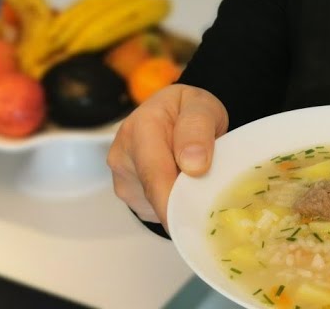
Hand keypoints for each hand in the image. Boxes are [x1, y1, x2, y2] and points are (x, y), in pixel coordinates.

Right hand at [107, 84, 228, 228]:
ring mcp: (122, 174)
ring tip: (198, 186)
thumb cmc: (188, 110)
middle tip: (207, 216)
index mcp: (142, 126)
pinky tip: (182, 188)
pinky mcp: (127, 191)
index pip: (156, 173)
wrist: (171, 112)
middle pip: (153, 193)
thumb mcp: (202, 107)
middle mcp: (123, 151)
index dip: (174, 202)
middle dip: (181, 208)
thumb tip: (193, 165)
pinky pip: (152, 207)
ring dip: (178, 204)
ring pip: (153, 203)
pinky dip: (171, 204)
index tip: (192, 222)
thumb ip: (198, 129)